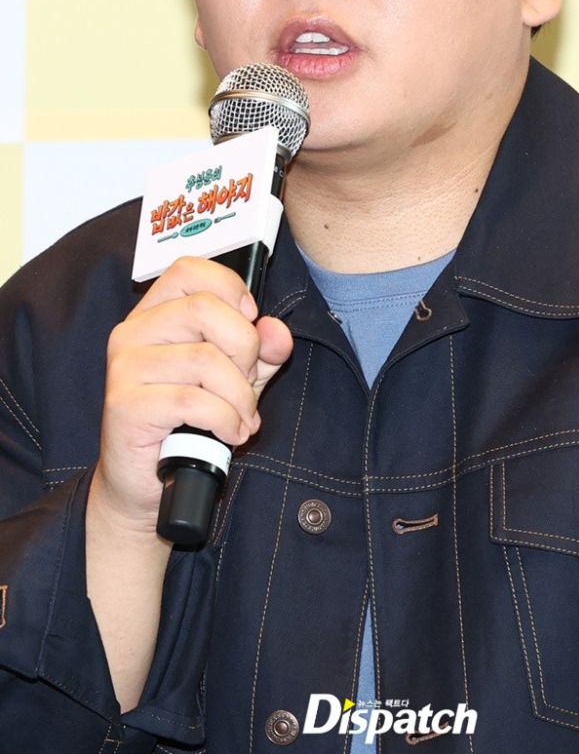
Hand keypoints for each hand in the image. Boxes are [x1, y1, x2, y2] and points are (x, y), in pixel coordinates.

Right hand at [90, 256, 292, 532]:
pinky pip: (193, 401)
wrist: (145, 483)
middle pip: (204, 309)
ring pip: (205, 360)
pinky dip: (226, 420)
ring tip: (242, 418)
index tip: (250, 320)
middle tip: (248, 382)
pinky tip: (231, 434)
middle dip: (244, 348)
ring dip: (240, 396)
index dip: (230, 289)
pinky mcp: (125, 405)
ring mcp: (125, 368)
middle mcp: (132, 332)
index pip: (189, 270)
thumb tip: (277, 332)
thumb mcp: (234, 378)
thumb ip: (260, 351)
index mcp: (154, 314)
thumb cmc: (188, 422)